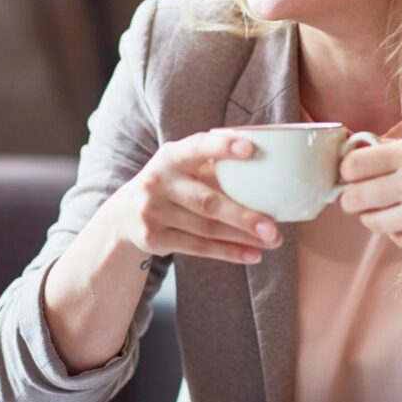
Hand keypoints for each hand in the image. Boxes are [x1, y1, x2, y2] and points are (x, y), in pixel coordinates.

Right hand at [110, 131, 281, 263]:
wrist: (126, 213)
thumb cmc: (175, 184)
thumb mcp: (185, 168)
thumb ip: (217, 168)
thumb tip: (273, 174)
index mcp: (171, 156)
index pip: (198, 147)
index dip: (223, 147)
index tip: (251, 149)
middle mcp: (158, 181)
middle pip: (207, 202)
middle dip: (243, 216)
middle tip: (274, 227)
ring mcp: (152, 211)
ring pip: (206, 229)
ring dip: (242, 237)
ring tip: (272, 241)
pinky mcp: (153, 238)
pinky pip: (198, 247)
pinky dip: (229, 252)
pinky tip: (252, 255)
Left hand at [338, 134, 401, 249]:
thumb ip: (388, 149)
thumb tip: (346, 154)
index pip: (353, 165)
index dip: (346, 173)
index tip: (351, 176)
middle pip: (354, 199)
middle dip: (351, 200)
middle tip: (358, 199)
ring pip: (373, 222)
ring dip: (373, 217)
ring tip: (389, 209)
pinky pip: (397, 239)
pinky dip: (399, 232)